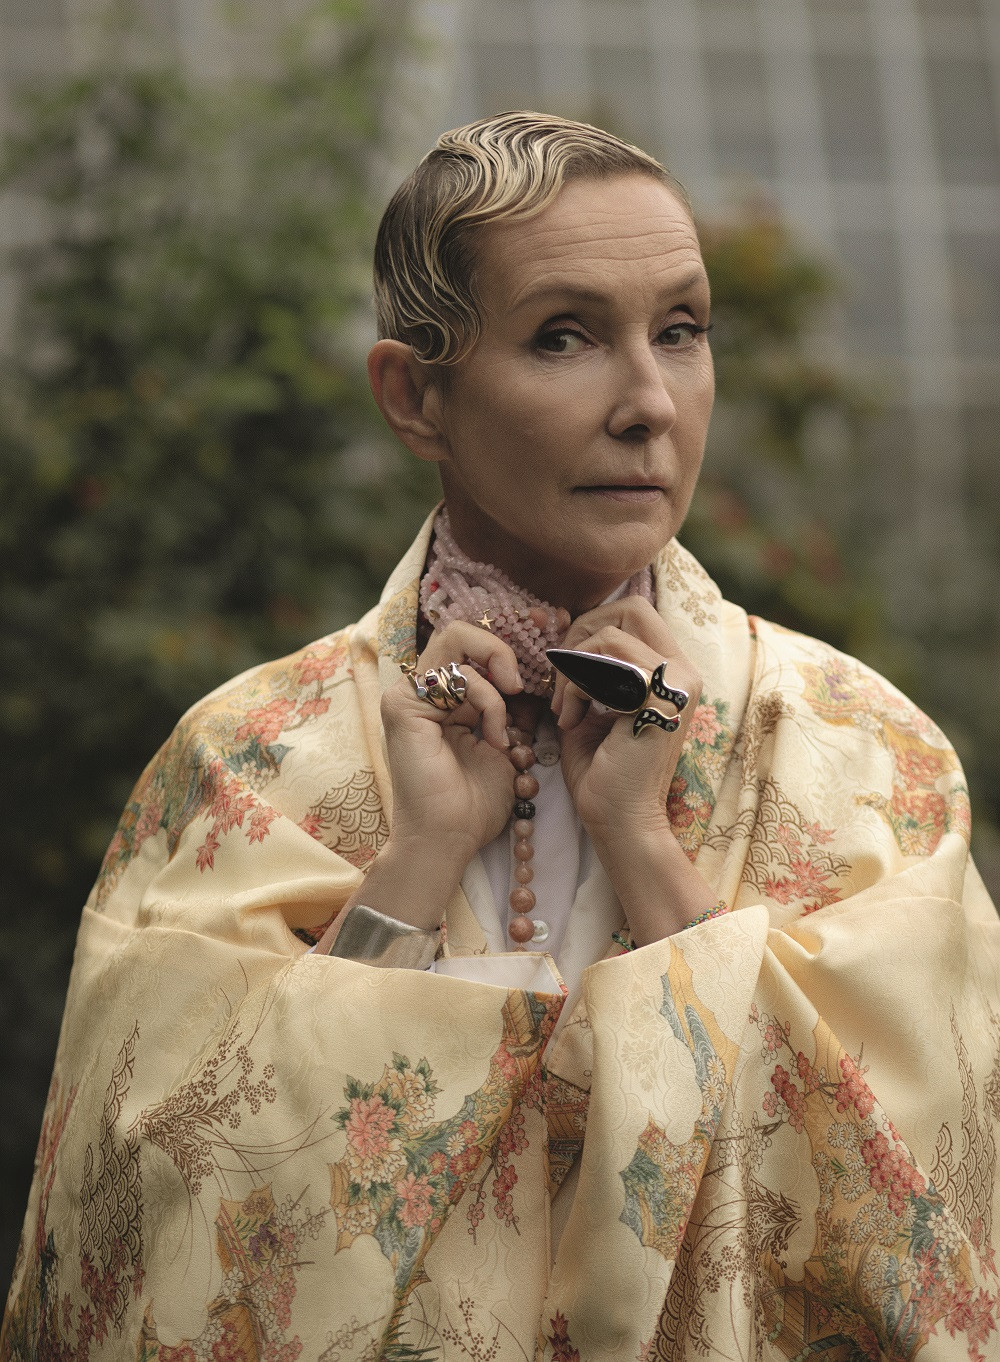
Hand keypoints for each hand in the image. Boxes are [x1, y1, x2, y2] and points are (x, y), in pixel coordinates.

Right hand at [383, 622, 521, 861]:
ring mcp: (406, 695)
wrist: (449, 838)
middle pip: (457, 632)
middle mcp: (419, 691)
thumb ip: (506, 709)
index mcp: (440, 699)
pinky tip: (492, 738)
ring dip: (495, 684)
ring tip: (502, 730)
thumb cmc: (474, 803)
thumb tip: (526, 679)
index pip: (468, 648)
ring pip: (456, 642)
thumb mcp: (502, 745)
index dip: (502, 655)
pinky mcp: (403, 705)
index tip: (528, 686)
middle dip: (498, 651)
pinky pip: (457, 677)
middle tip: (518, 686)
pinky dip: (487, 702)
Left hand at [553, 598, 715, 943]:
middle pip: (631, 607)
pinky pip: (604, 665)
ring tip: (564, 709)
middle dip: (581, 633)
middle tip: (561, 675)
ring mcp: (678, 685)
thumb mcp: (593, 703)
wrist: (618, 821)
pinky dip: (575, 688)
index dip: (591, 624)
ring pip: (610, 636)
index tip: (565, 663)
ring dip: (572, 670)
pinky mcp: (660, 702)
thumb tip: (561, 623)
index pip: (635, 611)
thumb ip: (588, 665)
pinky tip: (570, 721)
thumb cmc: (602, 769)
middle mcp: (684, 671)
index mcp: (672, 669)